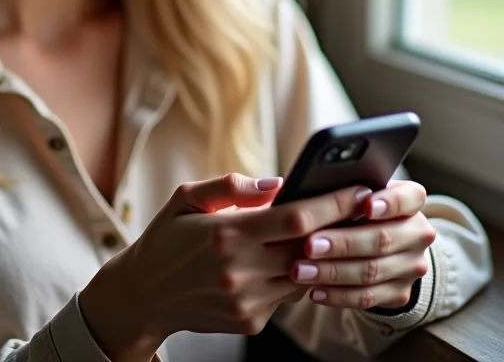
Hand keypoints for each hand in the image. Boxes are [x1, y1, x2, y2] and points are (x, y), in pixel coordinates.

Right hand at [79, 174, 368, 360]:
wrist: (144, 294)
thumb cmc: (166, 237)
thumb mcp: (186, 197)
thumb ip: (231, 186)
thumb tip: (277, 183)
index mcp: (226, 233)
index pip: (296, 218)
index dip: (333, 203)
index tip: (357, 190)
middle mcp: (240, 271)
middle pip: (310, 248)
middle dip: (339, 227)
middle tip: (359, 209)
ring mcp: (248, 301)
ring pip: (305, 275)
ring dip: (319, 253)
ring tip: (329, 231)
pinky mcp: (251, 321)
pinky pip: (288, 295)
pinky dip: (294, 274)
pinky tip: (288, 258)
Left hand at [289, 180, 435, 309]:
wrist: (378, 242)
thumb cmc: (354, 207)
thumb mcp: (352, 193)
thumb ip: (337, 188)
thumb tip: (292, 185)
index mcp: (410, 201)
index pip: (410, 198)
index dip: (389, 202)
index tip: (365, 205)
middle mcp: (417, 233)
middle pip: (383, 239)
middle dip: (343, 243)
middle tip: (309, 245)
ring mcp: (411, 266)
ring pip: (372, 271)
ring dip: (332, 272)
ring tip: (301, 270)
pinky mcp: (400, 293)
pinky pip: (368, 297)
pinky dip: (338, 294)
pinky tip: (314, 291)